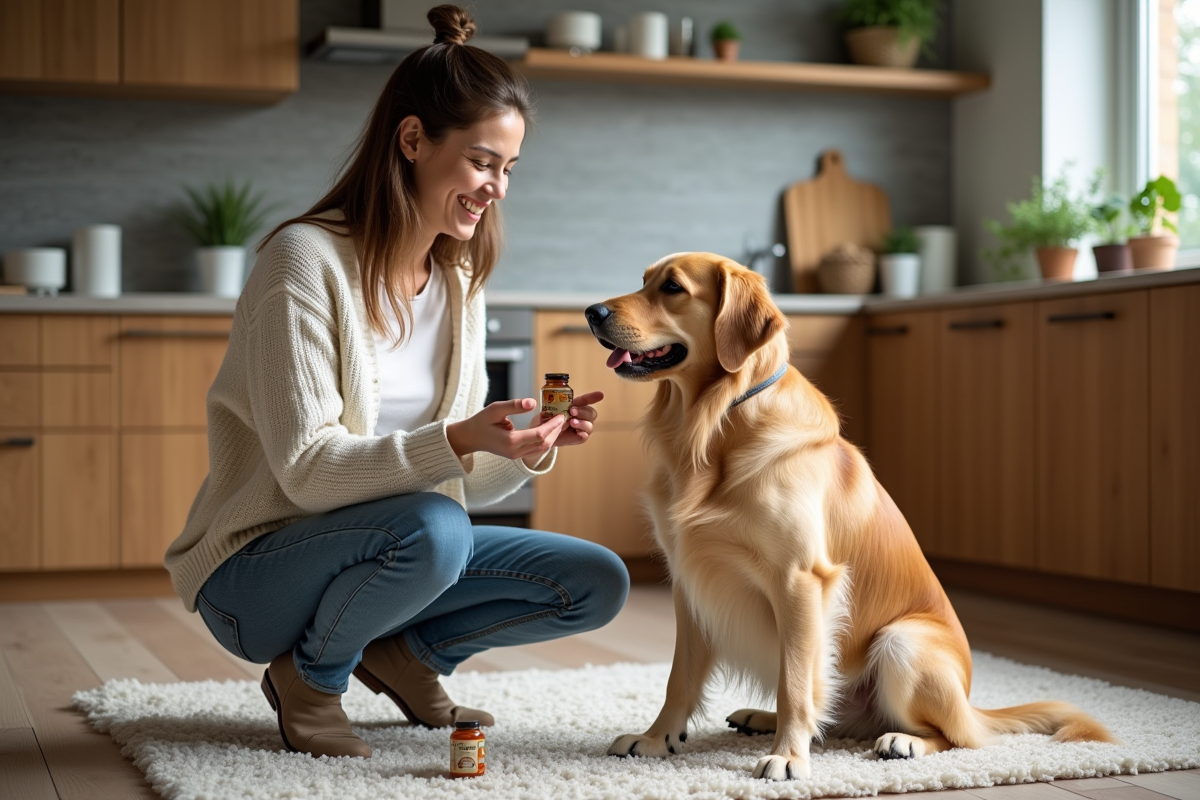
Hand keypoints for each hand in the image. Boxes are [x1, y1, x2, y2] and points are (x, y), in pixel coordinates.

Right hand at [447, 398, 566, 462]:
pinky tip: (549, 428)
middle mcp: (515, 452)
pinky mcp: (517, 455)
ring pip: (542, 448)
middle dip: (557, 430)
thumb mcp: (495, 409)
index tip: (561, 414)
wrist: (470, 438)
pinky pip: (536, 449)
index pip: (539, 435)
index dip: (553, 425)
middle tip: (565, 417)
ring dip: (553, 435)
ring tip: (560, 422)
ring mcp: (516, 456)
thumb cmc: (481, 421)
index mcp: (511, 441)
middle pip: (545, 443)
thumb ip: (514, 405)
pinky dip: (545, 439)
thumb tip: (533, 402)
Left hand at [545, 390, 603, 449]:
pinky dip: (581, 432)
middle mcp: (583, 416)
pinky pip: (585, 435)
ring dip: (581, 423)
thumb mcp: (549, 411)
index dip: (593, 397)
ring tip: (571, 422)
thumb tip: (552, 406)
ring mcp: (583, 427)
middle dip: (582, 411)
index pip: (586, 400)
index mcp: (577, 406)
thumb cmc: (549, 420)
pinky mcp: (581, 437)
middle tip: (572, 411)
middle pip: (591, 412)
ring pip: (589, 424)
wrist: (546, 435)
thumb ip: (553, 407)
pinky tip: (576, 431)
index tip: (601, 394)